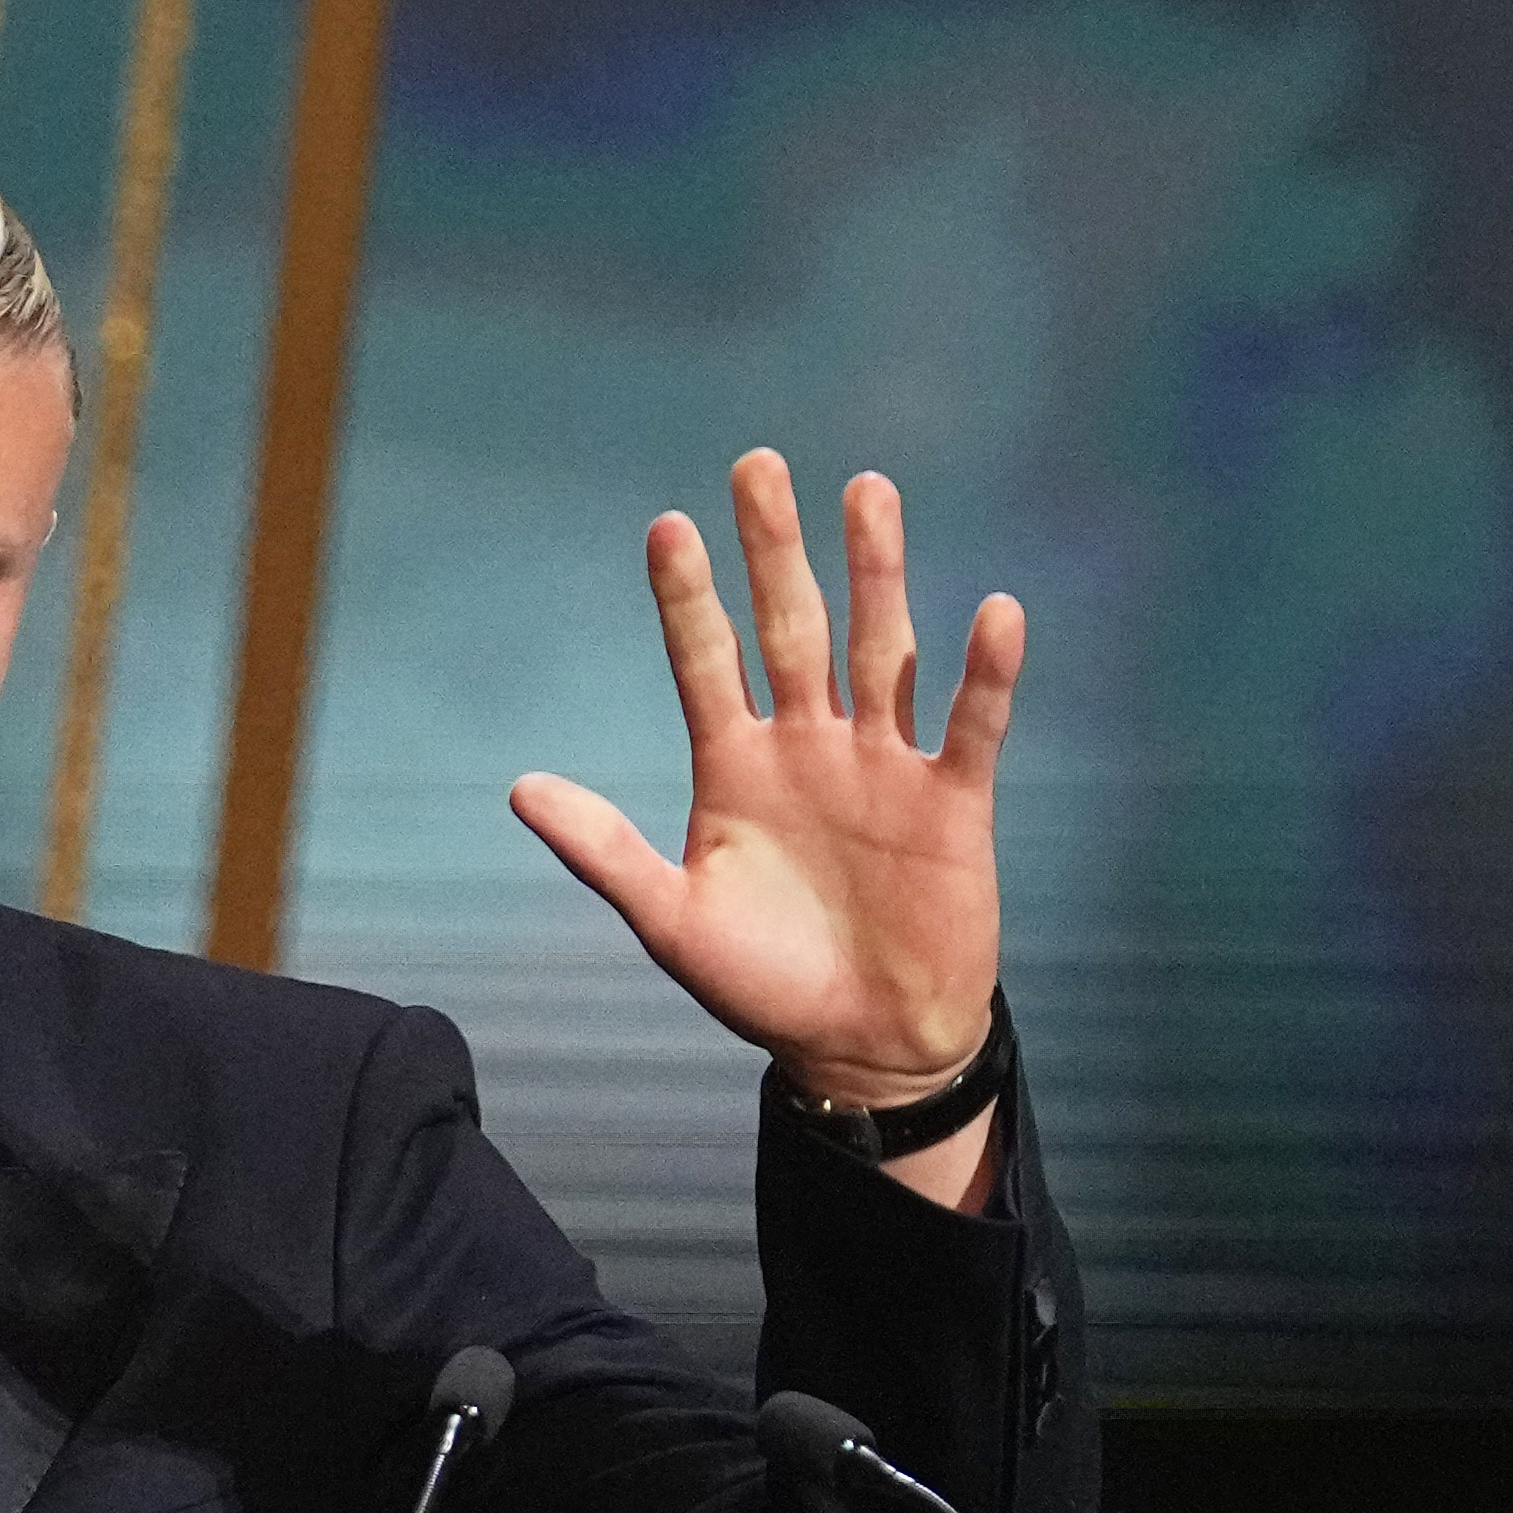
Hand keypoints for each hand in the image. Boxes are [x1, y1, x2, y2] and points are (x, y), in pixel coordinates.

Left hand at [511, 454, 1021, 1144]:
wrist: (865, 1048)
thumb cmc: (763, 986)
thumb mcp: (671, 921)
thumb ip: (604, 850)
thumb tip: (520, 788)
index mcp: (735, 766)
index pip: (706, 661)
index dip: (687, 599)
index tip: (666, 526)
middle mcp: (809, 746)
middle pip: (791, 627)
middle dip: (775, 550)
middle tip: (758, 465)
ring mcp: (883, 766)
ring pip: (881, 648)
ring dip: (877, 573)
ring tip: (867, 491)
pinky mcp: (951, 801)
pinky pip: (970, 724)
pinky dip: (985, 675)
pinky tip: (993, 613)